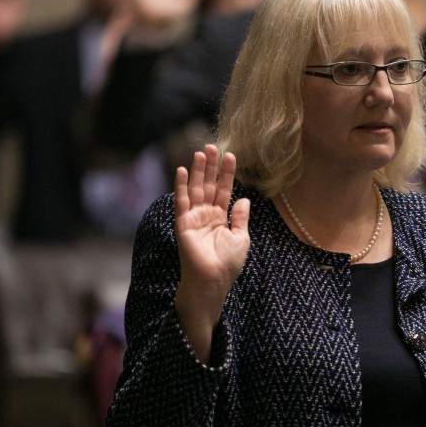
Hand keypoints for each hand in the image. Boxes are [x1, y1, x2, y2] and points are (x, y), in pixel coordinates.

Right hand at [173, 145, 249, 362]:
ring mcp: (194, 218)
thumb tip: (245, 198)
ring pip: (195, 189)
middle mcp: (206, 215)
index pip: (224, 190)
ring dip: (196, 170)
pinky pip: (181, 202)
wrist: (213, 281)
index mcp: (221, 218)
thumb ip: (241, 217)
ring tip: (200, 152)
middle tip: (212, 146)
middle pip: (208, 185)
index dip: (227, 173)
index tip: (231, 155)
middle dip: (210, 166)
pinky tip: (181, 170)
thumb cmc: (228, 264)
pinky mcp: (183, 224)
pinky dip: (180, 186)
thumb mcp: (241, 238)